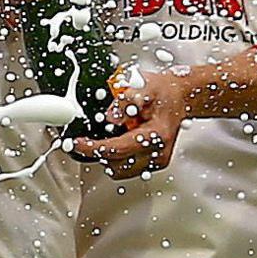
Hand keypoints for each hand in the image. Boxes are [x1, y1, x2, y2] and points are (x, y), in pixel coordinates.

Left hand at [68, 68, 187, 177]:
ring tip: (107, 138)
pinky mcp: (154, 163)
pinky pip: (128, 168)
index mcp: (156, 135)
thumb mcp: (144, 86)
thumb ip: (126, 100)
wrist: (180, 96)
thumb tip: (111, 116)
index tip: (76, 144)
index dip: (93, 148)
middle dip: (99, 153)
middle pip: (117, 165)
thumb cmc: (163, 92)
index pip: (118, 149)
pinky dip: (118, 158)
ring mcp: (157, 161)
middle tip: (88, 139)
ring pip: (121, 171)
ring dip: (108, 158)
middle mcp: (158, 153)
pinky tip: (118, 141)